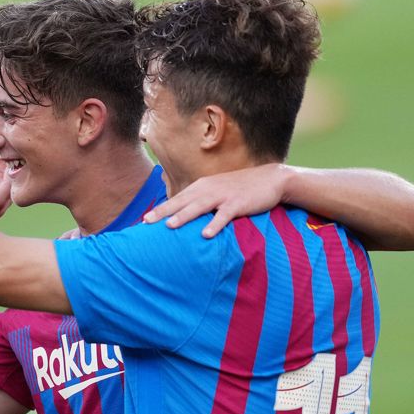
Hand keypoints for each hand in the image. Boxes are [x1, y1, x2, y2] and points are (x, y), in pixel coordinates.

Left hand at [142, 163, 291, 236]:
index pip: (177, 199)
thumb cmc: (240, 189)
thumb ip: (201, 201)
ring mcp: (223, 196)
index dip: (160, 209)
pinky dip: (215, 224)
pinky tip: (206, 234)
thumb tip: (184, 216)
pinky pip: (224, 215)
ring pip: (199, 207)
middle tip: (146, 222)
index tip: (143, 220)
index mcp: (201, 187)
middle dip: (163, 211)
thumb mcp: (217, 191)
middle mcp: (208, 189)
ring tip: (169, 226)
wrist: (270, 179)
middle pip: (182, 202)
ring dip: (184, 216)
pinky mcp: (238, 203)